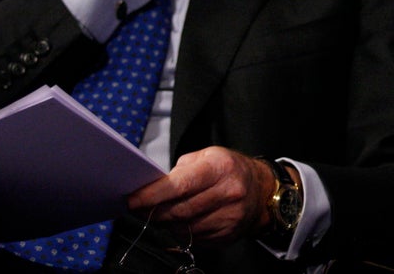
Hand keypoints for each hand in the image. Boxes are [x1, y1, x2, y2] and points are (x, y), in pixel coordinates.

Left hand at [127, 147, 272, 244]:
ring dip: (164, 223)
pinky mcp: (227, 234)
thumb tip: (152, 188)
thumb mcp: (207, 157)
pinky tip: (177, 221)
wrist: (261, 190)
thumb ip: (180, 170)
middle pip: (179, 210)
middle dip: (153, 211)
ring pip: (184, 227)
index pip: (180, 185)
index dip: (153, 195)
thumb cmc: (229, 169)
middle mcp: (228, 192)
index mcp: (221, 167)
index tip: (132, 200)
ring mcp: (230, 216)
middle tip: (137, 209)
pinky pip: (194, 237)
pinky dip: (180, 231)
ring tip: (155, 214)